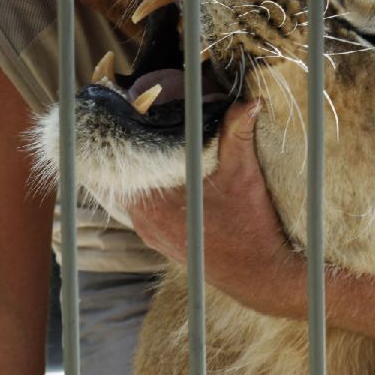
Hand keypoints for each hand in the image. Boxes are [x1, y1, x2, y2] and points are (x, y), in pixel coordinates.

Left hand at [128, 101, 306, 314]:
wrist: (260, 275)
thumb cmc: (250, 227)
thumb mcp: (244, 173)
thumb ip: (238, 132)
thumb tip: (249, 100)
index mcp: (151, 203)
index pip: (114, 164)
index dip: (114, 138)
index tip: (120, 113)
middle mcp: (143, 221)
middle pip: (117, 177)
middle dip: (124, 150)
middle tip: (133, 120)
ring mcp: (150, 234)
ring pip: (128, 194)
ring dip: (136, 171)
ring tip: (147, 143)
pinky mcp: (162, 241)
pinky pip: (141, 208)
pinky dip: (147, 190)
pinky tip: (164, 175)